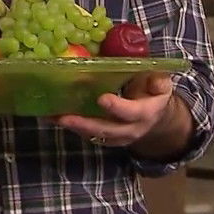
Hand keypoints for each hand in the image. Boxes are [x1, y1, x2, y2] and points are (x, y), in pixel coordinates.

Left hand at [53, 71, 174, 146]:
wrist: (154, 116)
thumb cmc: (153, 93)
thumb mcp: (160, 83)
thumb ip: (157, 79)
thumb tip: (155, 76)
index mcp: (145, 113)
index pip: (131, 113)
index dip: (117, 107)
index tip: (102, 99)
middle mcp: (130, 129)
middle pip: (107, 130)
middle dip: (85, 125)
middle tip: (64, 117)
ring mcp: (116, 137)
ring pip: (93, 135)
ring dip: (72, 127)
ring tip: (52, 117)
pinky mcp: (104, 138)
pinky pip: (87, 134)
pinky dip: (71, 126)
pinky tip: (54, 117)